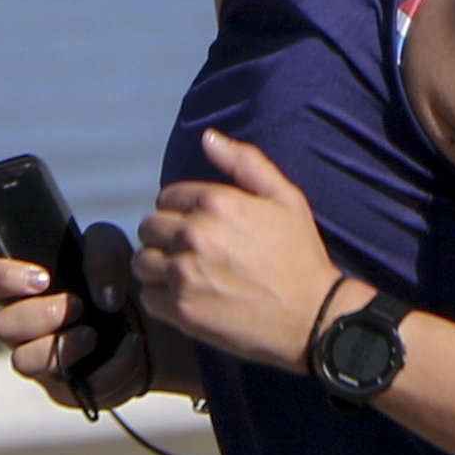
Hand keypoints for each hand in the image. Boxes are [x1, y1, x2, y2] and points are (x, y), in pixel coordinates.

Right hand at [0, 222, 147, 408]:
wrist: (155, 320)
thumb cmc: (120, 279)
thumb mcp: (117, 250)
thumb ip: (103, 254)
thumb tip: (103, 297)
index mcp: (22, 288)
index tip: (42, 278)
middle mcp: (24, 328)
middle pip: (1, 326)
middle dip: (41, 314)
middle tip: (78, 305)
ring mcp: (43, 362)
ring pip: (23, 362)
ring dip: (60, 347)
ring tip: (93, 333)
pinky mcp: (72, 390)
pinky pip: (81, 389)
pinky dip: (114, 366)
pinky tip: (133, 344)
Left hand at [139, 130, 352, 370]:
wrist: (312, 317)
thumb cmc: (300, 256)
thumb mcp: (285, 198)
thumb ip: (245, 162)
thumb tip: (208, 138)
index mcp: (216, 203)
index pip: (167, 198)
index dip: (181, 212)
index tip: (198, 227)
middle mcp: (194, 235)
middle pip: (149, 227)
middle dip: (165, 237)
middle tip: (191, 252)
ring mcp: (184, 273)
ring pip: (142, 262)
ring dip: (158, 266)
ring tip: (186, 275)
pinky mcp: (181, 309)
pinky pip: (147, 296)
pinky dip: (161, 297)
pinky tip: (187, 297)